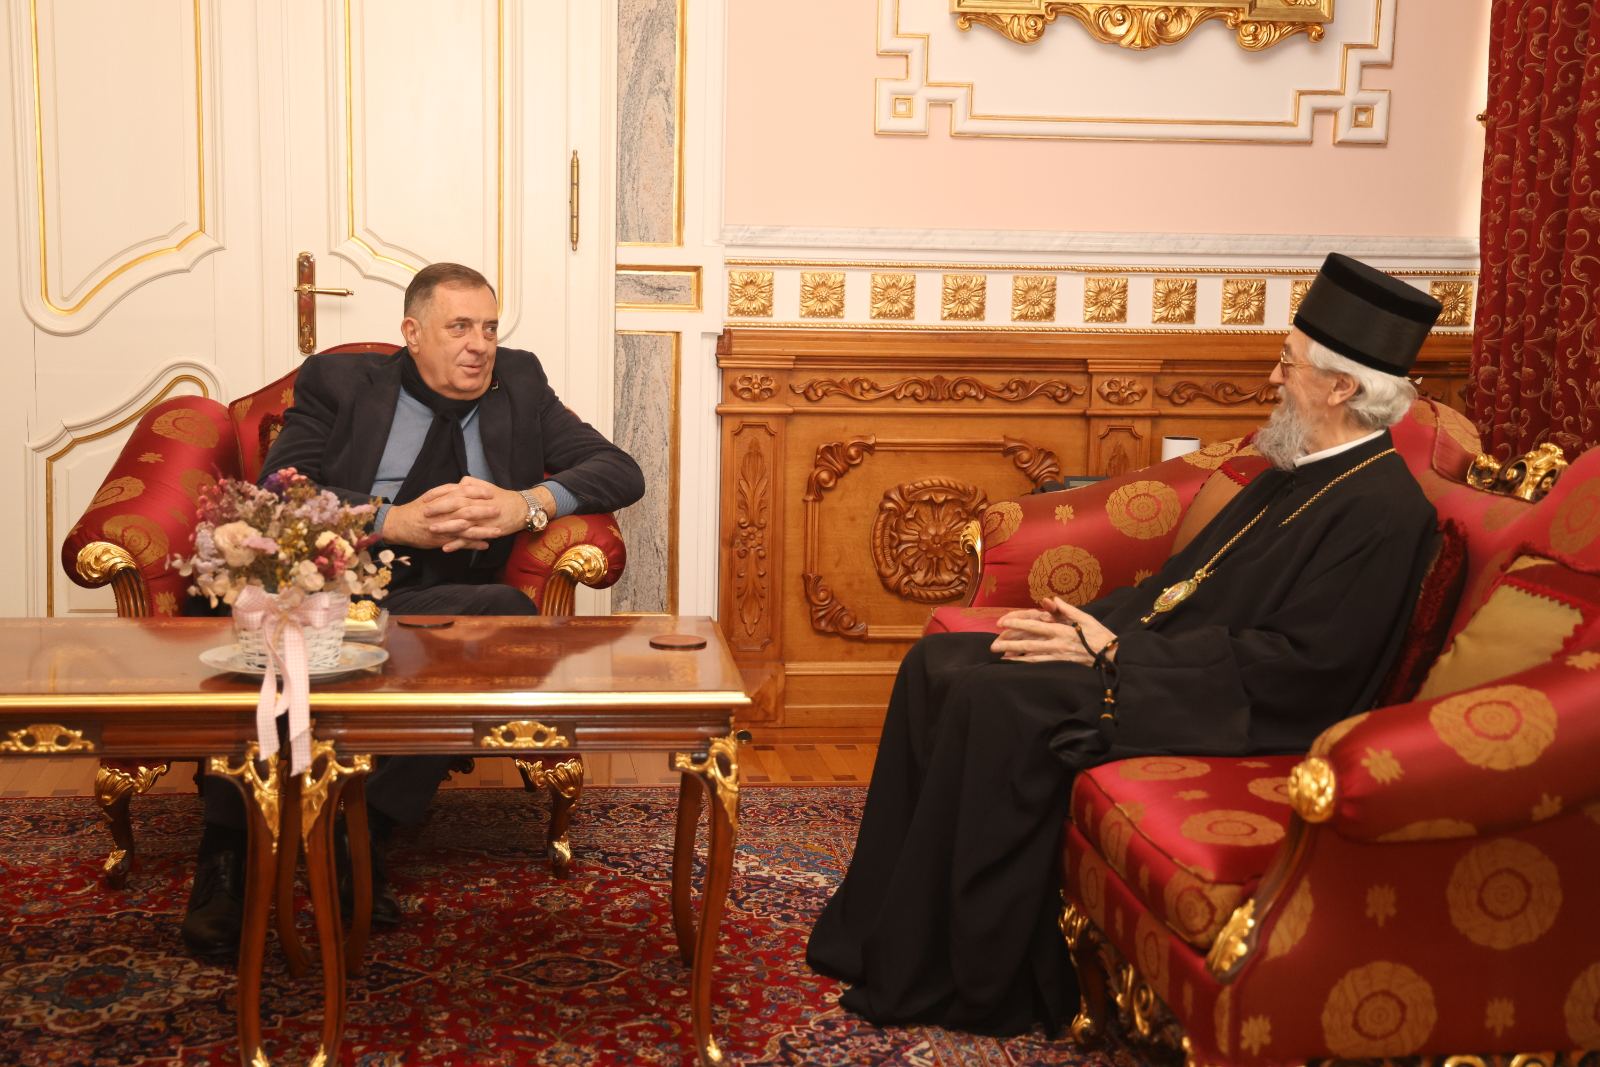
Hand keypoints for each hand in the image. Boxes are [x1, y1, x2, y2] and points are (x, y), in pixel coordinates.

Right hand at [376, 485, 488, 550]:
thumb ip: (447, 490)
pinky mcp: (441, 540)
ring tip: (499, 531)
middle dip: (484, 511)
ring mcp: (443, 528)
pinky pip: (459, 543)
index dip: (477, 492)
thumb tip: (464, 484)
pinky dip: (472, 544)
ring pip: (466, 529)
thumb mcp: (430, 495)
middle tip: (499, 510)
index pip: (462, 493)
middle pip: (467, 510)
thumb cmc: (416, 509)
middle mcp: (443, 513)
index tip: (491, 492)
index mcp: (441, 500)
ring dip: (483, 530)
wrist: (399, 525)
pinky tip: (485, 545)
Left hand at [418, 476, 525, 550]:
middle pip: (455, 506)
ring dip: (445, 527)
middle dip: (439, 510)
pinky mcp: (487, 531)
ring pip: (461, 523)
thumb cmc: (503, 498)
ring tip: (430, 531)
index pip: (454, 493)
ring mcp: (482, 519)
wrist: (522, 509)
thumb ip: (472, 484)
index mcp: (476, 494)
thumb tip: (458, 483)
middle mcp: (478, 506)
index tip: (425, 499)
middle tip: (424, 513)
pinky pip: (470, 538)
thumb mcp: (487, 487)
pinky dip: (458, 544)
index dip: (439, 496)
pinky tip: (445, 548)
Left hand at [988, 598, 1117, 663]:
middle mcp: (1058, 643)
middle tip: (992, 645)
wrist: (1113, 656)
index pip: (1035, 625)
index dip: (1017, 624)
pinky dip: (1027, 664)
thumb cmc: (1100, 635)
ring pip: (1032, 656)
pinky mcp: (1061, 664)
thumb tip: (1052, 599)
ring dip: (1014, 656)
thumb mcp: (1086, 617)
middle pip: (1029, 642)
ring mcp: (1058, 656)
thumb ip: (1067, 609)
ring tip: (999, 656)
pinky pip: (1041, 665)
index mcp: (1062, 630)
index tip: (1002, 622)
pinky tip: (1016, 664)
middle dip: (1009, 643)